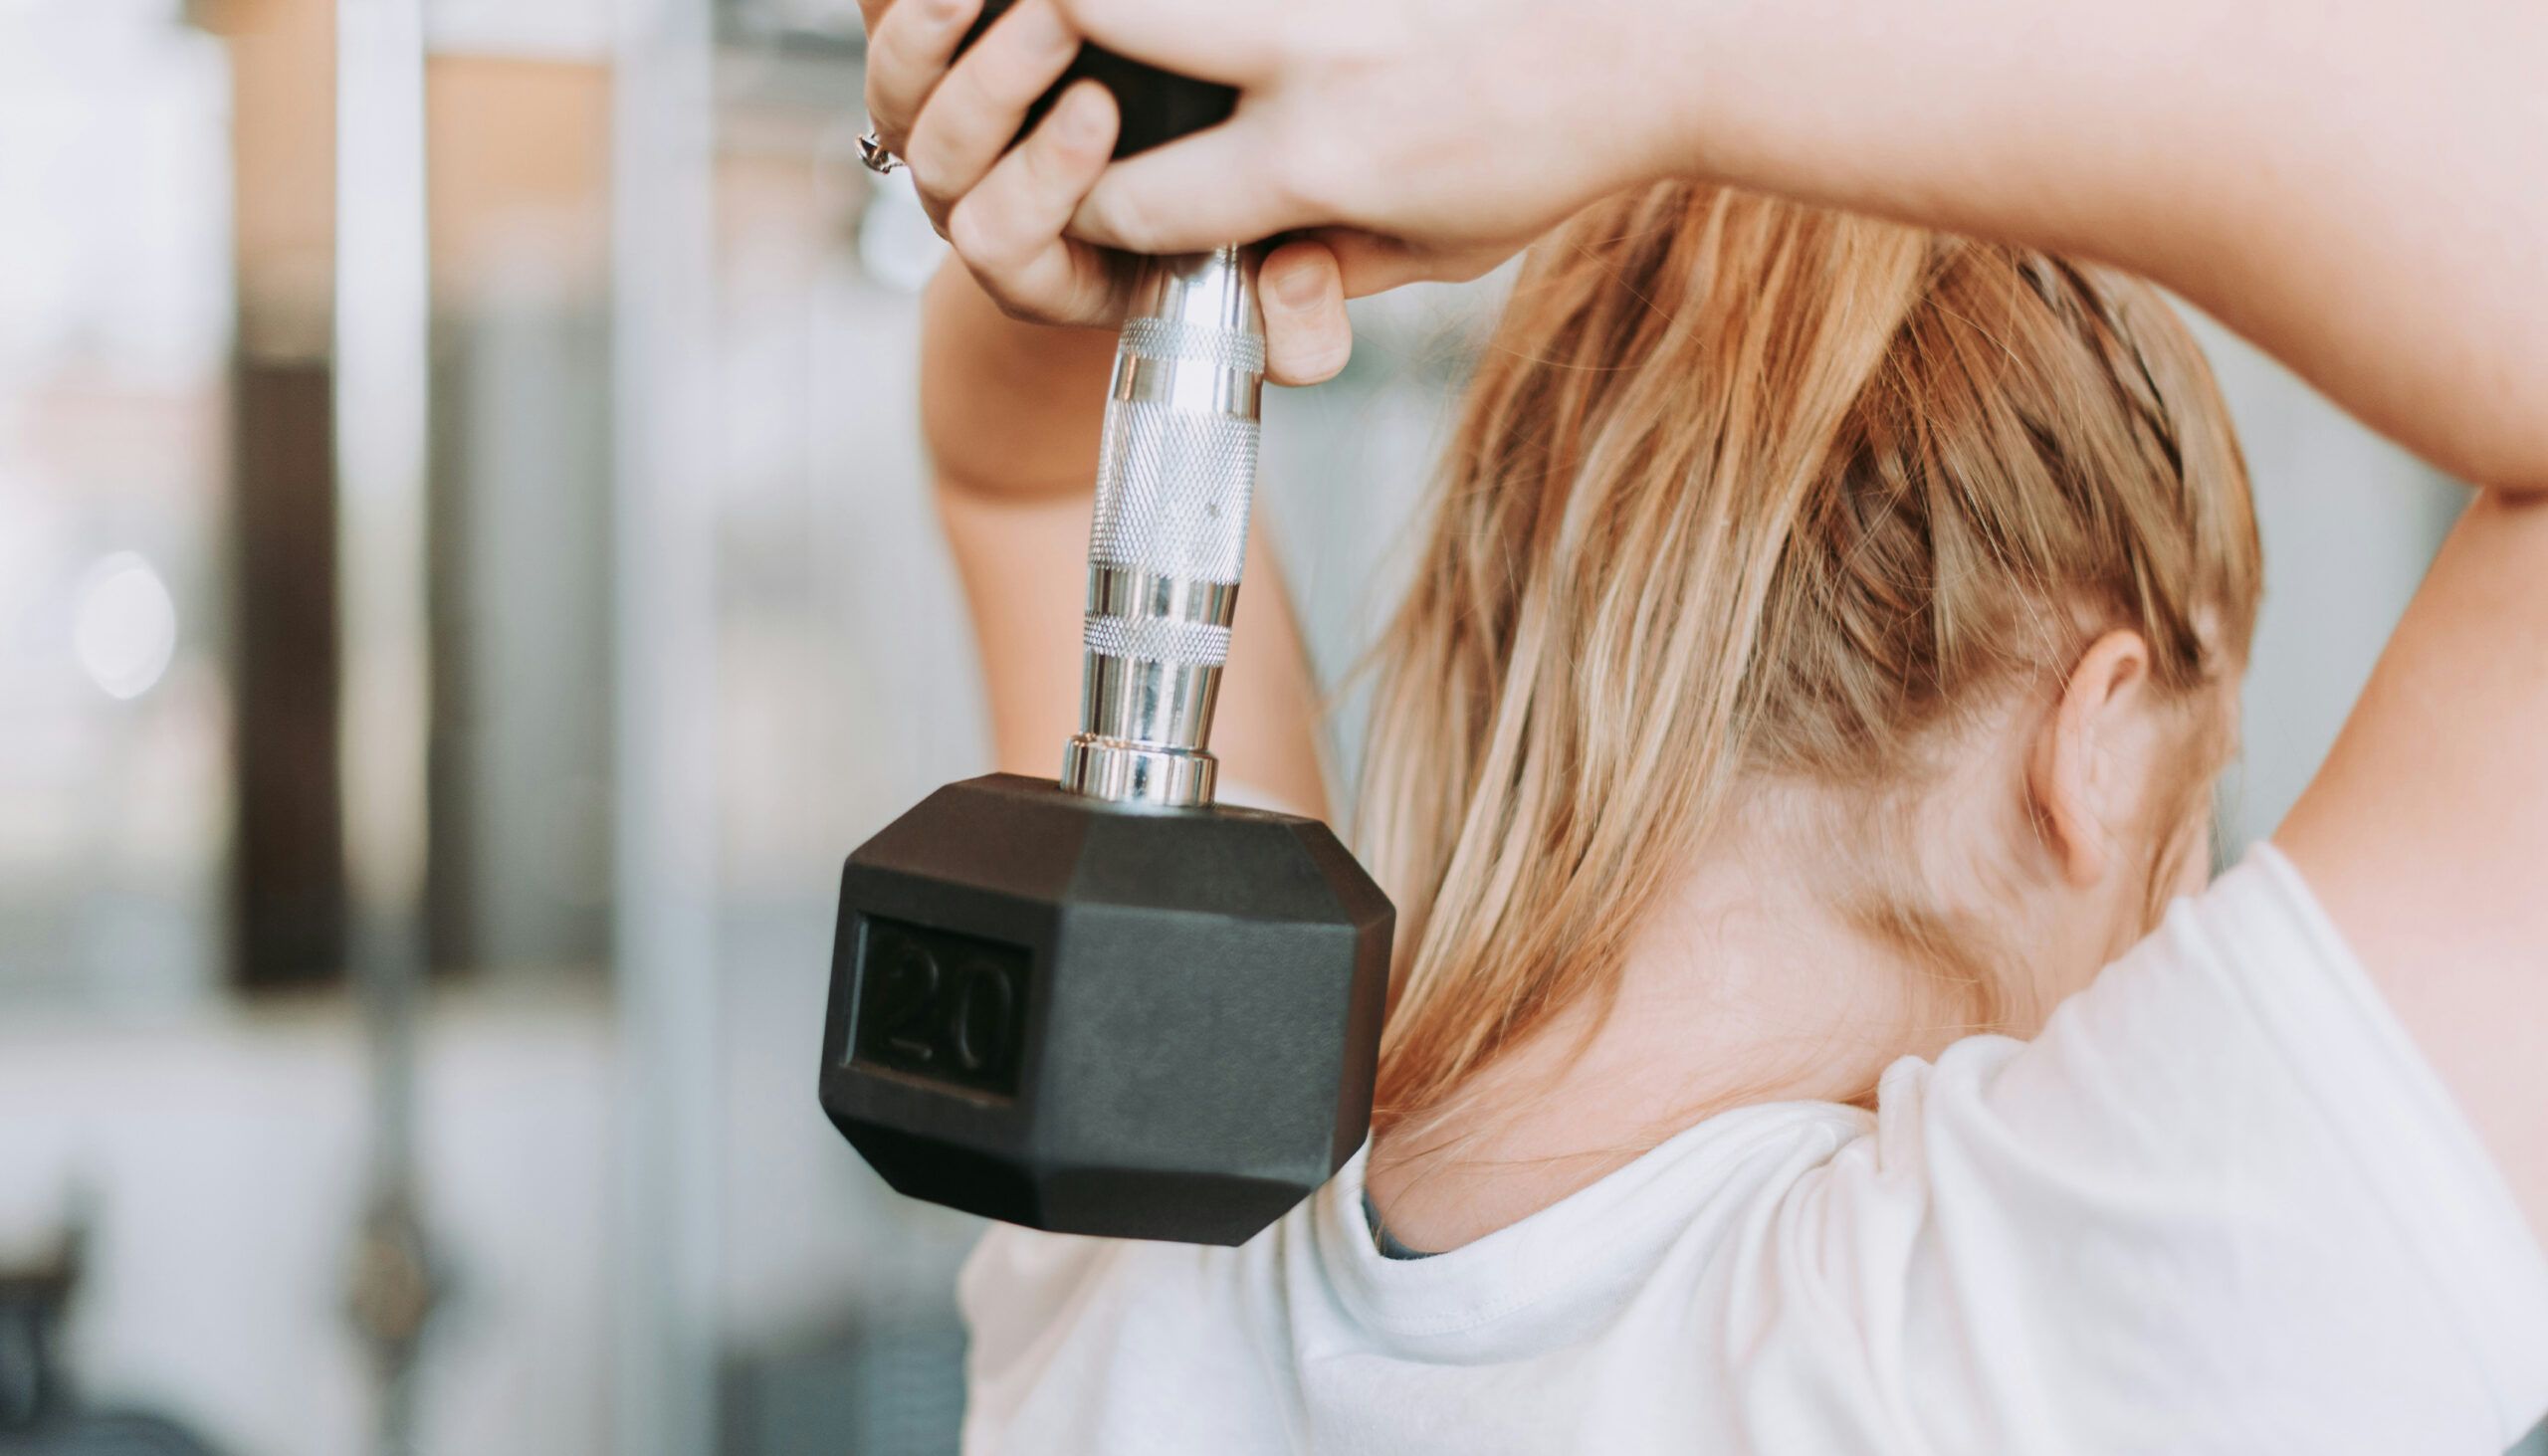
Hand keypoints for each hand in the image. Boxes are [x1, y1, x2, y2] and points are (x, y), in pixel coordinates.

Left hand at [858, 0, 1355, 382]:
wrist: (1174, 136)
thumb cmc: (1214, 233)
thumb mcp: (1260, 289)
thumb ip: (1296, 327)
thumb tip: (1302, 280)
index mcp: (1046, 272)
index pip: (1007, 243)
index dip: (1042, 183)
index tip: (1100, 116)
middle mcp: (979, 205)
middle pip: (942, 163)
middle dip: (994, 92)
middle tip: (1056, 29)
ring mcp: (945, 133)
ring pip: (904, 95)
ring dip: (946, 37)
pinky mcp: (927, 66)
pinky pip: (891, 35)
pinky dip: (916, 9)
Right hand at [1049, 0, 1677, 298]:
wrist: (1659, 38)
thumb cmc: (1550, 150)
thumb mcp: (1442, 247)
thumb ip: (1331, 264)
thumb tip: (1245, 282)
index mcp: (1318, 158)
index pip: (1133, 196)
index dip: (1083, 212)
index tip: (1084, 204)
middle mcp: (1307, 55)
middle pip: (1091, 9)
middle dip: (1036, 35)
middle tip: (1043, 53)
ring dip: (1106, 3)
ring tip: (1093, 31)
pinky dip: (1216, 3)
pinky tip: (1220, 28)